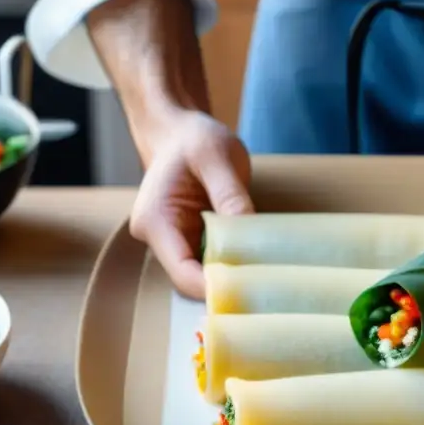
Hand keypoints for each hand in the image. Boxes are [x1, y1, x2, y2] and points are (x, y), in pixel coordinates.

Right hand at [129, 109, 253, 298]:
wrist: (180, 132)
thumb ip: (230, 195)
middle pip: (192, 280)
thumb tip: (247, 232)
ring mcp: (175, 240)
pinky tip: (259, 263)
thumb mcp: (215, 156)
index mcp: (155, 220)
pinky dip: (234, 264)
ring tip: (268, 279)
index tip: (250, 292)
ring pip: (204, 274)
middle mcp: (159, 237)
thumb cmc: (193, 138)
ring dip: (233, 277)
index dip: (214, 289)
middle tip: (267, 290)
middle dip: (227, 287)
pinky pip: (213, 261)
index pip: (183, 272)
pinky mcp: (191, 239)